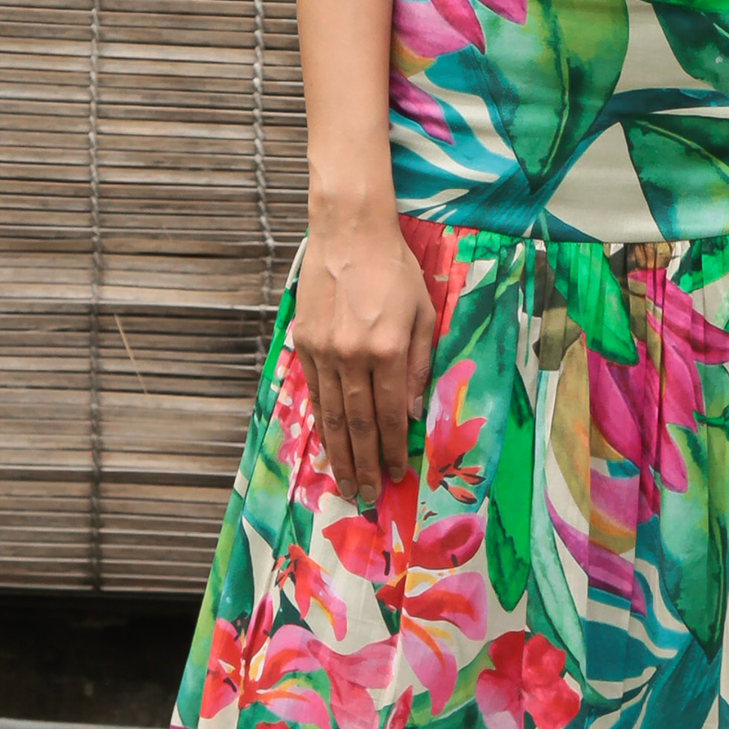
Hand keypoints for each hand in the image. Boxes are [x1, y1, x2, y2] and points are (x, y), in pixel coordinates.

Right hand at [292, 199, 436, 505]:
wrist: (349, 233)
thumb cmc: (394, 270)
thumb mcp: (424, 313)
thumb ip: (420, 365)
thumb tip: (412, 413)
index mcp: (388, 349)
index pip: (389, 414)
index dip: (393, 449)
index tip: (397, 474)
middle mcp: (352, 355)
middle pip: (357, 424)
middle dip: (365, 465)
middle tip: (368, 496)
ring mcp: (323, 352)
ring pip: (330, 416)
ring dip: (340, 455)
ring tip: (346, 484)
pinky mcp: (304, 345)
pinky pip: (315, 395)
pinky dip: (321, 425)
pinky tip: (327, 446)